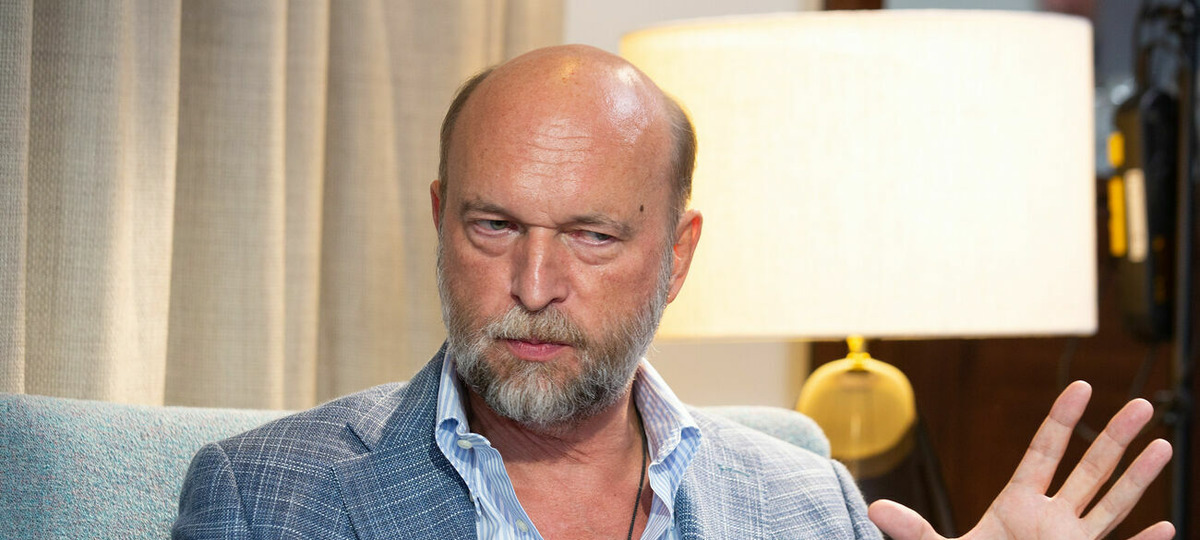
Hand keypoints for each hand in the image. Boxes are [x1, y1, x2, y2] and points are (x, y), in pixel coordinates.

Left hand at [867, 381, 1173, 539]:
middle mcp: (1051, 518)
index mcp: (1017, 503)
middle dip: (1115, 436)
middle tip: (1143, 403)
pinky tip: (1169, 526)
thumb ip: (912, 530)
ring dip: (1138, 477)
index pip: (1044, 452)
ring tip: (1163, 444)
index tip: (1080, 386)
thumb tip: (874, 510)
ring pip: (1111, 503)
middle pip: (1090, 468)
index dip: (1062, 419)